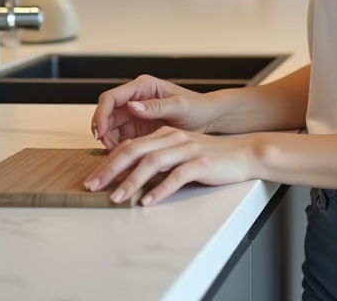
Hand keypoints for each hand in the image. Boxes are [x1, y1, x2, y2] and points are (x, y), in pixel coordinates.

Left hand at [83, 126, 254, 205]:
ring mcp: (187, 150)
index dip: (108, 162)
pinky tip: (149, 201)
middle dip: (110, 170)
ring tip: (117, 197)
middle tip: (94, 186)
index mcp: (165, 135)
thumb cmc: (211, 157)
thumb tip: (128, 177)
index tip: (92, 179)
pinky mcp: (201, 163)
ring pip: (152, 163)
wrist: (244, 154)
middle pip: (135, 151)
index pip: (130, 146)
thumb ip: (156, 159)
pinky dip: (160, 190)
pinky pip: (177, 176)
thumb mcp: (179, 153)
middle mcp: (173, 139)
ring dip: (131, 181)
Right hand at [90, 74, 216, 150]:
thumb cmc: (197, 107)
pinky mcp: (138, 129)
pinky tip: (123, 157)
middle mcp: (135, 99)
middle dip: (102, 130)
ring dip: (108, 140)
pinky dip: (118, 147)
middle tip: (107, 147)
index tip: (102, 132)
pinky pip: (120, 138)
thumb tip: (132, 106)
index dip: (102, 114)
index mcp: (143, 87)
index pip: (111, 98)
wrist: (208, 119)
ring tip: (116, 155)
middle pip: (106, 113)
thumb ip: (157, 106)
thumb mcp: (180, 106)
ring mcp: (135, 115)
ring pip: (110, 127)